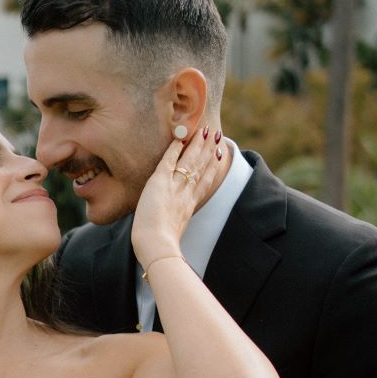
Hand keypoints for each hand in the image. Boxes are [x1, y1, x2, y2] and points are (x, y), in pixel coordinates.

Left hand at [131, 127, 220, 269]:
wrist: (157, 245)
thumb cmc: (161, 247)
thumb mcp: (173, 235)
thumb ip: (173, 228)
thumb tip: (170, 233)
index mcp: (189, 207)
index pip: (204, 182)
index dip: (212, 167)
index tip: (219, 155)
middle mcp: (185, 194)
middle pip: (201, 167)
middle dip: (209, 150)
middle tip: (216, 135)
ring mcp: (174, 186)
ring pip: (189, 160)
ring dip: (197, 144)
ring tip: (205, 130)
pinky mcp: (160, 181)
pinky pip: (169, 159)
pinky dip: (175, 147)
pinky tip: (180, 137)